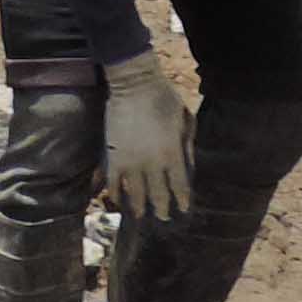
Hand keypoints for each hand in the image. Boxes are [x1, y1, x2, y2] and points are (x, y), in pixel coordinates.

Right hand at [102, 53, 193, 221]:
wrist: (134, 84)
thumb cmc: (164, 98)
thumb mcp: (185, 120)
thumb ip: (187, 145)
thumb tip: (188, 166)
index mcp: (173, 154)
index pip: (180, 186)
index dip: (182, 200)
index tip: (183, 209)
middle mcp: (153, 163)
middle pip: (158, 195)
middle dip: (162, 209)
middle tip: (163, 218)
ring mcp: (131, 162)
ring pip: (136, 194)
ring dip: (140, 207)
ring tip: (141, 215)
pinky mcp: (114, 157)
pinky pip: (114, 183)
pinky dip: (116, 195)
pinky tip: (119, 201)